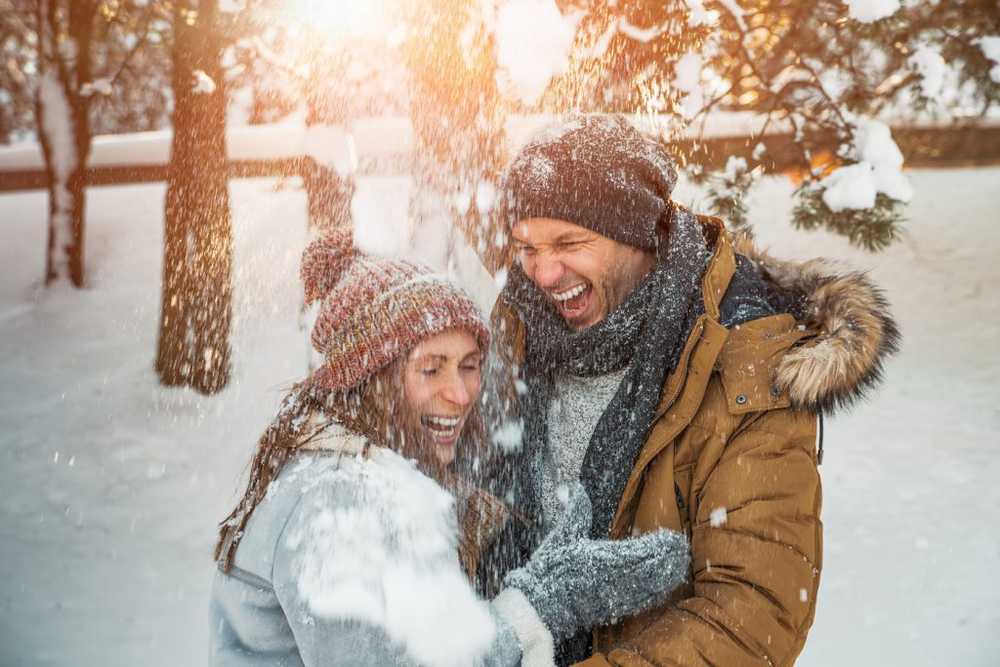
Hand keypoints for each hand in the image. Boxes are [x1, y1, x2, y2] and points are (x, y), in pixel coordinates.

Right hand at [504, 483, 689, 642]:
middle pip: (652, 569)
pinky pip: (642, 602)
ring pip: (651, 586)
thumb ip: (575, 512)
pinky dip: (658, 593)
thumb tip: (576, 487)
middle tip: (683, 549)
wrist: (541, 608)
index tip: (673, 538)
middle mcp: (616, 579)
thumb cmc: (550, 571)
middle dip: (669, 559)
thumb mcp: (562, 537)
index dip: (660, 546)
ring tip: (681, 564)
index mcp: (604, 558)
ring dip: (668, 575)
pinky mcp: (615, 610)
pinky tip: (667, 586)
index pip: (641, 551)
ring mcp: (617, 597)